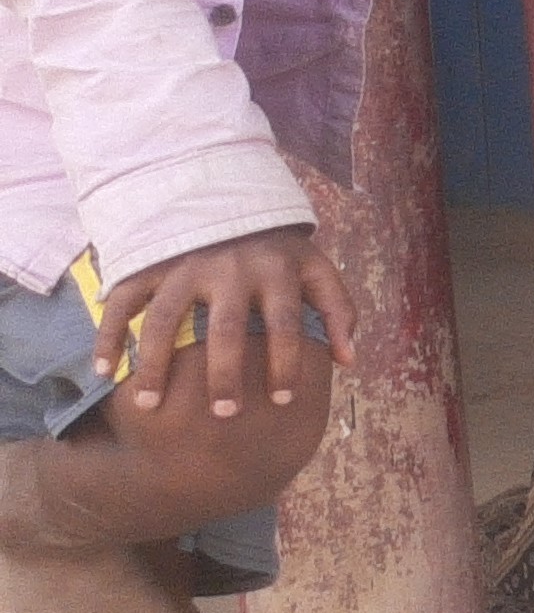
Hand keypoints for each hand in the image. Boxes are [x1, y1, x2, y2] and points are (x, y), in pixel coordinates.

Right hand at [92, 228, 354, 418]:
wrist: (230, 197)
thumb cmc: (278, 250)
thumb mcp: (316, 268)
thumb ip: (337, 309)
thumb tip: (349, 360)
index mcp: (276, 270)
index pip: (285, 323)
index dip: (286, 362)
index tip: (283, 401)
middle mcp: (230, 268)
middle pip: (226, 327)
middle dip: (225, 373)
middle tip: (224, 415)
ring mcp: (185, 265)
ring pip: (166, 317)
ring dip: (156, 363)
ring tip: (150, 405)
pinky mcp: (151, 264)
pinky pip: (124, 301)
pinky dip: (109, 334)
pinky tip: (104, 372)